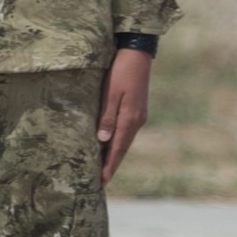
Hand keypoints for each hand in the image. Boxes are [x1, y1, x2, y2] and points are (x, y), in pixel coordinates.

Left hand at [97, 48, 151, 185]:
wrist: (136, 54)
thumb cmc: (120, 72)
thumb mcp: (110, 93)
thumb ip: (107, 116)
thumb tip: (103, 140)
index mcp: (130, 119)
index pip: (117, 149)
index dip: (109, 166)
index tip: (101, 182)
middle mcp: (136, 121)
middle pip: (121, 149)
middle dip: (111, 166)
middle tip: (100, 182)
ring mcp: (137, 116)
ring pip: (123, 141)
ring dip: (113, 156)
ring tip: (102, 169)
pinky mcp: (134, 110)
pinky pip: (124, 133)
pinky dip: (116, 143)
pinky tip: (108, 147)